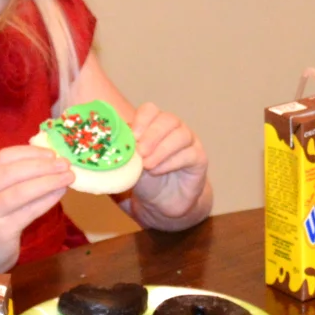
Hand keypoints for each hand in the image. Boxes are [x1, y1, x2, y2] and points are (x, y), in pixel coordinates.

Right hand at [0, 145, 72, 268]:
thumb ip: (14, 177)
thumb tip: (50, 160)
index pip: (2, 157)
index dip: (29, 152)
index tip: (51, 152)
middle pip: (11, 173)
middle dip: (41, 166)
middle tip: (64, 164)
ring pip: (20, 192)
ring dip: (47, 182)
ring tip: (68, 178)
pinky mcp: (0, 231)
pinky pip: (27, 212)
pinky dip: (46, 200)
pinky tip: (60, 194)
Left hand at [126, 103, 210, 225]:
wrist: (162, 203)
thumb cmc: (145, 179)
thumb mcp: (130, 165)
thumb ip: (125, 152)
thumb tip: (114, 142)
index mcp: (153, 125)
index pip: (150, 110)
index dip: (141, 120)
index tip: (132, 137)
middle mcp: (173, 129)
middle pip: (168, 119)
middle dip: (152, 135)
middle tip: (140, 152)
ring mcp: (189, 142)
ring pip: (181, 134)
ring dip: (161, 149)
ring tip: (147, 165)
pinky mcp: (199, 158)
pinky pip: (189, 153)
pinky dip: (171, 162)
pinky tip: (158, 171)